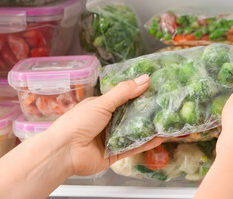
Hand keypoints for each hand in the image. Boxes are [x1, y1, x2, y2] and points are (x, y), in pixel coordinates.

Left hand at [48, 74, 164, 175]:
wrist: (64, 152)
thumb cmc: (78, 123)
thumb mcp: (102, 103)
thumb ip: (124, 92)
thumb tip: (145, 79)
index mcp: (102, 107)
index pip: (124, 98)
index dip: (139, 93)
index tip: (156, 88)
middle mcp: (108, 122)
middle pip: (131, 115)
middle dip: (147, 111)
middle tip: (167, 104)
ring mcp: (112, 138)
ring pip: (135, 131)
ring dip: (150, 127)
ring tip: (168, 120)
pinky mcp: (116, 154)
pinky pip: (134, 147)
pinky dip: (147, 142)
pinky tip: (161, 137)